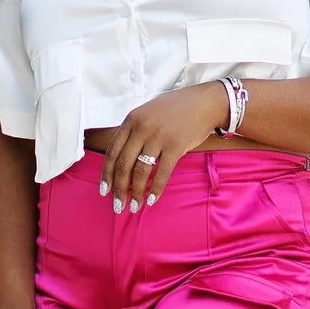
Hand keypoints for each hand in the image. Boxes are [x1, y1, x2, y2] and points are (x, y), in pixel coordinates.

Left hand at [103, 81, 226, 210]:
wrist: (205, 102)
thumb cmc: (176, 109)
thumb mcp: (148, 113)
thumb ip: (133, 131)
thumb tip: (121, 159)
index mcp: (131, 119)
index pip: (112, 151)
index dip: (106, 174)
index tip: (104, 190)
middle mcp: (142, 128)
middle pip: (123, 164)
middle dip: (118, 189)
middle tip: (117, 206)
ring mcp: (158, 137)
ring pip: (140, 172)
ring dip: (136, 193)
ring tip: (134, 206)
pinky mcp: (175, 146)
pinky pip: (162, 173)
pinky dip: (155, 189)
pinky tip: (151, 200)